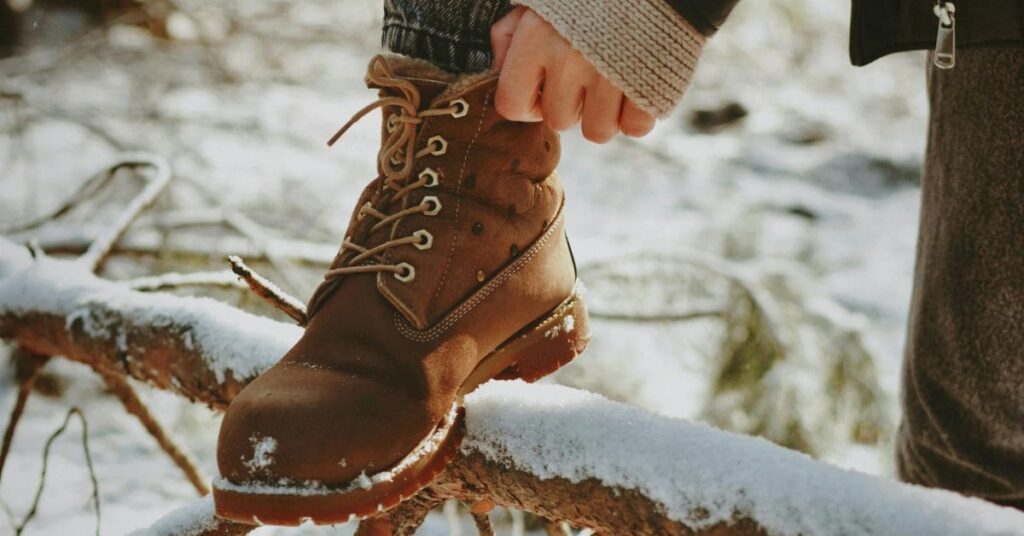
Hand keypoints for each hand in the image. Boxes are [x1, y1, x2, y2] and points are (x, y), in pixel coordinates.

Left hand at [490, 6, 655, 142]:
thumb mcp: (540, 0)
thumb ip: (509, 33)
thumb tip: (499, 70)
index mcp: (537, 38)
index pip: (511, 104)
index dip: (527, 103)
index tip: (544, 87)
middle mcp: (569, 60)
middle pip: (558, 121)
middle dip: (571, 103)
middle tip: (587, 75)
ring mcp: (611, 76)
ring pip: (597, 132)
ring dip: (605, 114)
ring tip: (613, 82)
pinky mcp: (649, 86)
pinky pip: (635, 129)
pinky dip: (638, 114)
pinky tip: (637, 88)